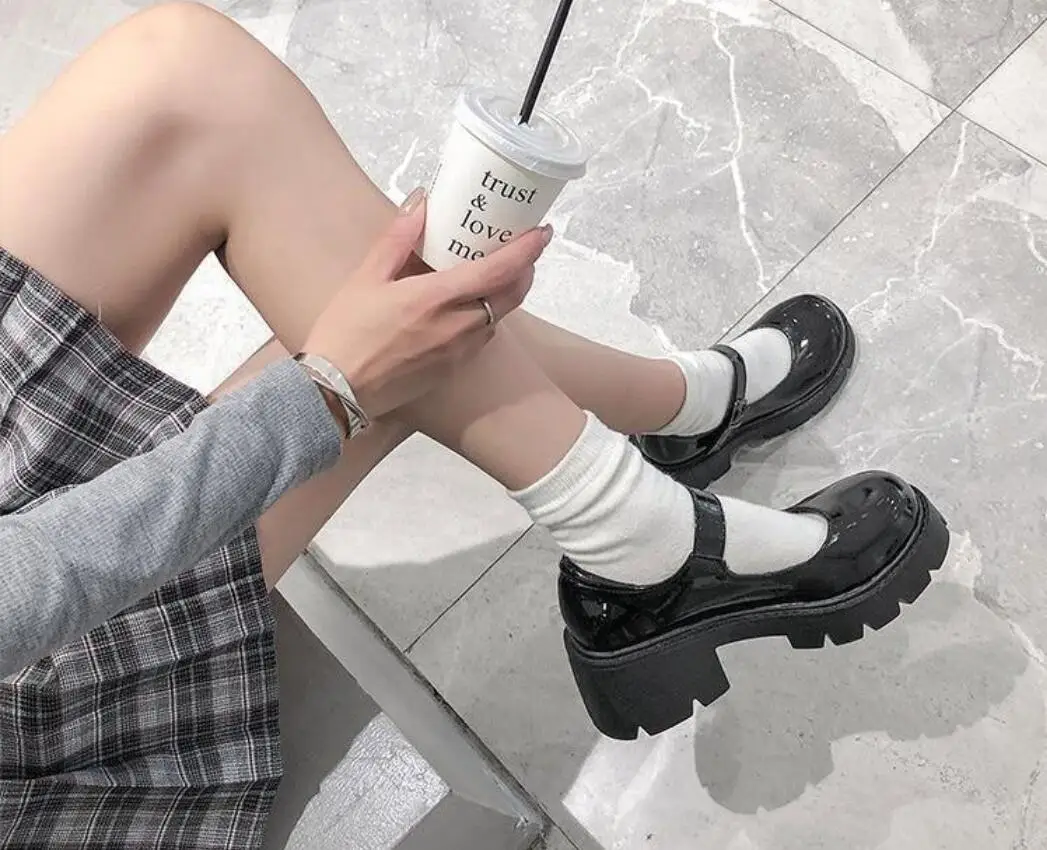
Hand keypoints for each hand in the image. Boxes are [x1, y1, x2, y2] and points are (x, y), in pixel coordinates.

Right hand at [302, 189, 550, 420]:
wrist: (337, 391)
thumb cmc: (346, 333)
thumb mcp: (366, 278)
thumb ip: (398, 238)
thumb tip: (422, 201)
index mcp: (436, 298)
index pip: (499, 270)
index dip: (527, 250)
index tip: (542, 232)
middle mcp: (457, 326)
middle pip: (511, 295)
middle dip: (525, 270)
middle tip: (524, 249)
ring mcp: (458, 351)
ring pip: (498, 317)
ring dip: (506, 294)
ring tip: (497, 274)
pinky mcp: (452, 370)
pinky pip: (481, 338)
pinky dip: (486, 318)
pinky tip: (469, 308)